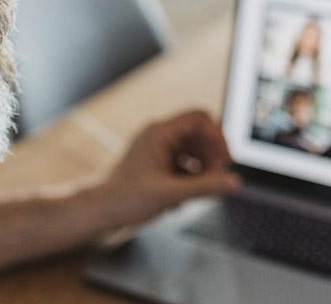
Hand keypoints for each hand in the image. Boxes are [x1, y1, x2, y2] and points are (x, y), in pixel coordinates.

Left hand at [98, 110, 240, 225]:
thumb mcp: (170, 194)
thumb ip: (205, 187)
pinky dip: (189, 178)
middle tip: (216, 179)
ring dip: (202, 169)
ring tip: (200, 190)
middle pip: (199, 135)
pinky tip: (182, 198)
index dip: (217, 137)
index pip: (199, 119)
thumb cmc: (124, 198)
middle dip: (211, 156)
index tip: (225, 161)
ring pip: (192, 150)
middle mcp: (158, 136)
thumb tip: (233, 182)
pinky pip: (182, 163)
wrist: (98, 211)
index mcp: (160, 133)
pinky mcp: (155, 164)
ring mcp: (156, 150)